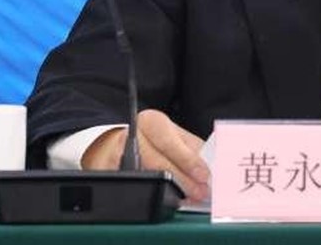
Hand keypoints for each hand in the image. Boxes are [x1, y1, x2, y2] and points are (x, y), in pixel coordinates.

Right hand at [81, 110, 210, 201]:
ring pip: (144, 176)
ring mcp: (117, 154)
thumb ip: (191, 150)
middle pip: (157, 162)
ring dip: (170, 190)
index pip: (169, 141)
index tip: (203, 175)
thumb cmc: (156, 141)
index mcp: (151, 121)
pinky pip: (133, 186)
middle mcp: (132, 135)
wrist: (120, 142)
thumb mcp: (175, 137)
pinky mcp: (110, 172)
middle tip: (200, 192)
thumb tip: (210, 169)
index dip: (187, 160)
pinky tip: (168, 199)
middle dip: (182, 180)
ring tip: (188, 197)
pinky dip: (152, 194)